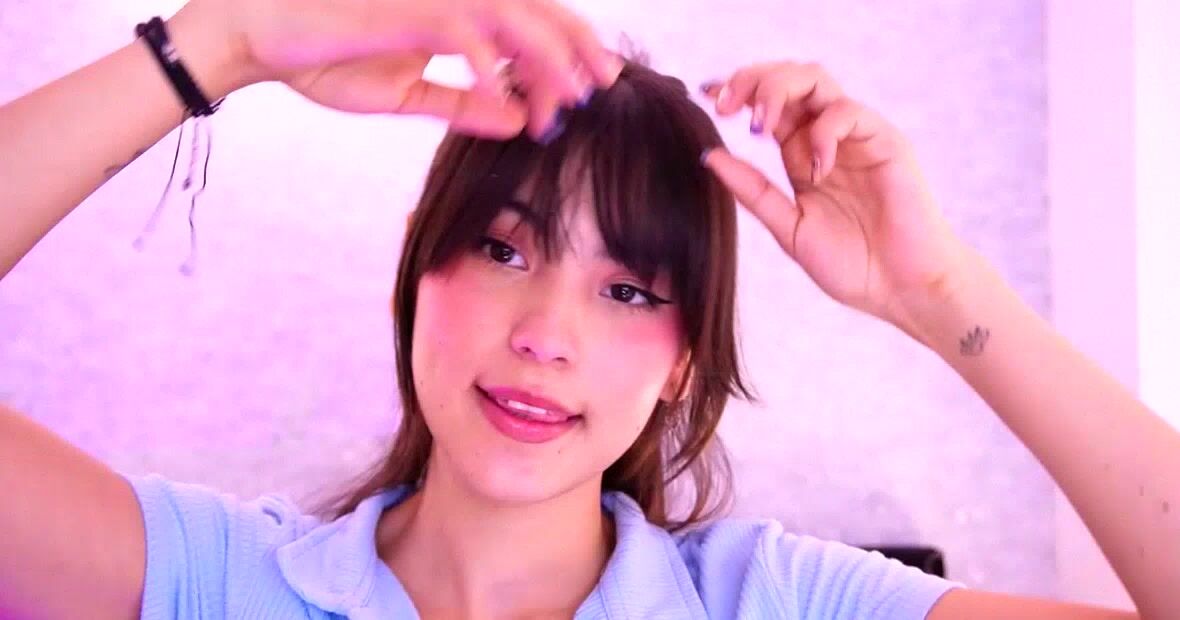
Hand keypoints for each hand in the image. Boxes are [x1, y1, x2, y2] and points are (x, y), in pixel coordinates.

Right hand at [181, 0, 621, 138]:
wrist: (259, 36)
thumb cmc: (326, 58)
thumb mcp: (407, 93)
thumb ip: (463, 105)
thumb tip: (518, 119)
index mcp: (456, 12)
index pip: (526, 24)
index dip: (564, 53)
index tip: (585, 93)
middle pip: (535, 10)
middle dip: (578, 46)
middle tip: (607, 83)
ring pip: (512, 16)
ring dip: (547, 55)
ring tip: (570, 95)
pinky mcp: (407, 7)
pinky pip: (463, 28)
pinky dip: (487, 61)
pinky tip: (505, 94)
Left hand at [700, 61, 969, 328]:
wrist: (902, 290)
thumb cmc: (853, 265)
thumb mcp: (789, 229)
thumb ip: (753, 192)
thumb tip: (708, 155)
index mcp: (801, 154)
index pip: (766, 104)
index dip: (736, 92)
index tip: (705, 98)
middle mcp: (827, 138)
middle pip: (788, 78)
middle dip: (750, 80)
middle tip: (724, 105)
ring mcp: (856, 136)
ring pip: (816, 80)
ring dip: (779, 90)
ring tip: (760, 126)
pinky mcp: (884, 141)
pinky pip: (846, 112)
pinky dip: (822, 134)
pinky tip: (815, 171)